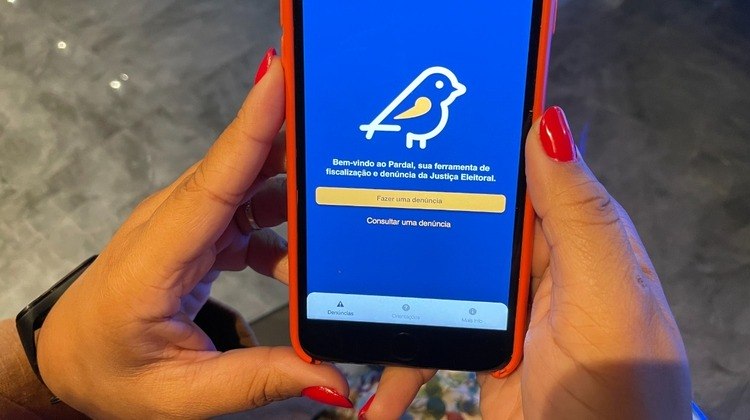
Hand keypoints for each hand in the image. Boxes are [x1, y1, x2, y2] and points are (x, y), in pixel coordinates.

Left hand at [35, 55, 349, 417]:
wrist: (72, 360)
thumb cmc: (111, 371)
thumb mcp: (182, 394)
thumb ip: (259, 380)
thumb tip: (328, 375)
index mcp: (155, 262)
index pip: (211, 182)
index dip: (251, 128)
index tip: (280, 81)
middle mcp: (168, 227)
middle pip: (238, 170)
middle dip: (291, 143)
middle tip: (344, 134)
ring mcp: (183, 225)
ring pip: (247, 186)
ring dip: (292, 190)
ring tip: (337, 204)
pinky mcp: (197, 233)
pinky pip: (246, 213)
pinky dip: (280, 230)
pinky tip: (299, 260)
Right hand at [359, 107, 691, 418]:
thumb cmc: (619, 392)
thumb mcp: (607, 299)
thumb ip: (580, 216)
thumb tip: (546, 121)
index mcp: (577, 237)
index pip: (522, 171)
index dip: (474, 142)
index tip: (412, 121)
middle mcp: (540, 266)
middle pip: (465, 221)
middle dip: (414, 214)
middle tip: (352, 199)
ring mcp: (504, 311)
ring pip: (436, 278)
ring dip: (391, 290)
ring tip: (341, 285)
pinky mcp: (479, 351)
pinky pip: (426, 339)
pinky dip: (397, 361)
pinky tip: (373, 386)